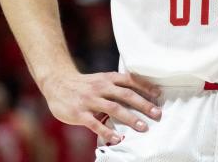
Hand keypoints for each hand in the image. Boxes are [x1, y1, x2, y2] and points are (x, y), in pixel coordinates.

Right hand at [40, 71, 162, 143]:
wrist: (57, 83)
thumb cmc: (85, 84)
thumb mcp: (101, 79)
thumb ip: (117, 86)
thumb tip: (140, 95)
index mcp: (108, 78)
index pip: (131, 80)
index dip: (146, 87)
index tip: (159, 95)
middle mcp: (101, 87)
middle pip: (126, 95)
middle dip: (143, 104)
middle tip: (157, 114)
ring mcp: (90, 100)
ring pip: (114, 108)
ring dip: (130, 118)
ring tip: (143, 127)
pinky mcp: (79, 113)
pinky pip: (95, 124)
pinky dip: (107, 132)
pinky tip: (118, 139)